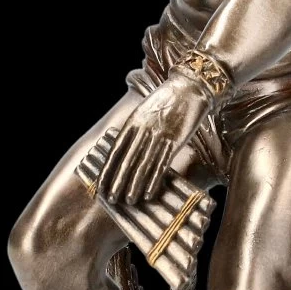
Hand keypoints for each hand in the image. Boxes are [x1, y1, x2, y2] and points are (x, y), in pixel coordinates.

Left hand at [96, 72, 210, 205]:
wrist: (190, 88)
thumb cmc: (167, 101)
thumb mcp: (144, 111)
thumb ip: (134, 129)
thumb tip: (123, 150)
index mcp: (132, 122)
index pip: (115, 151)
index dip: (107, 170)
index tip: (100, 186)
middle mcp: (143, 130)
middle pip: (127, 160)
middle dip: (117, 182)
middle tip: (110, 199)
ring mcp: (159, 135)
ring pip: (143, 165)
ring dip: (134, 185)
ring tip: (128, 201)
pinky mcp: (175, 140)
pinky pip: (162, 164)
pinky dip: (154, 180)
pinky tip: (149, 193)